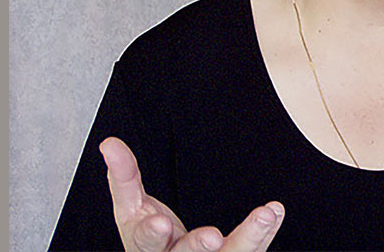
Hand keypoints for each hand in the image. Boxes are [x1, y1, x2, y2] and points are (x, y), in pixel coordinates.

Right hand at [100, 137, 284, 251]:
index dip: (151, 235)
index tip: (159, 223)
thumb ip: (124, 177)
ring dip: (250, 237)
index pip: (146, 245)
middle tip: (213, 237)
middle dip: (198, 246)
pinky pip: (251, 250)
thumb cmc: (150, 236)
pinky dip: (265, 233)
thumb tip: (109, 143)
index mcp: (146, 250)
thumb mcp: (131, 209)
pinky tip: (274, 212)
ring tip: (265, 214)